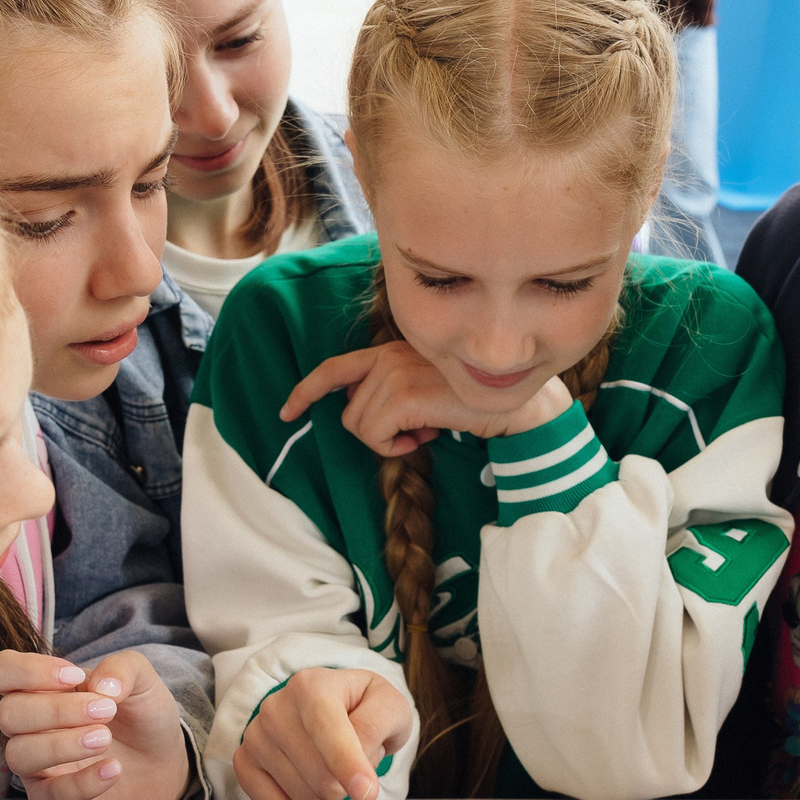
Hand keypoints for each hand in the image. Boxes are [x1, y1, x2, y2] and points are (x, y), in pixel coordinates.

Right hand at [0, 649, 193, 799]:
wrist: (167, 759)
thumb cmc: (141, 714)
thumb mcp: (141, 679)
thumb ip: (122, 668)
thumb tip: (100, 685)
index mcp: (40, 689)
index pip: (1, 671)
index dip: (26, 671)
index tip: (74, 677)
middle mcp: (30, 726)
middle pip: (9, 714)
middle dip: (55, 710)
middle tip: (106, 711)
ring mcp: (39, 765)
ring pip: (19, 755)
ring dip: (60, 745)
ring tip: (104, 739)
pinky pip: (50, 796)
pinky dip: (82, 784)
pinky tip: (113, 770)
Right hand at [233, 666, 413, 799]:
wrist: (330, 706)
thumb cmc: (361, 707)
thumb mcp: (389, 706)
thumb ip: (379, 726)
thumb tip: (359, 772)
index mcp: (311, 686)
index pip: (328, 733)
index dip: (349, 766)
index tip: (367, 793)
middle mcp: (276, 709)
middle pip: (322, 777)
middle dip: (349, 785)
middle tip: (354, 767)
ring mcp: (256, 738)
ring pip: (304, 799)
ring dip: (330, 799)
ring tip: (332, 772)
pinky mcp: (244, 764)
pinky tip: (312, 791)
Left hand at [280, 341, 572, 456]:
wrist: (512, 405)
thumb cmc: (472, 400)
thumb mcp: (427, 387)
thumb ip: (392, 391)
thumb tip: (365, 415)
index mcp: (391, 350)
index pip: (335, 368)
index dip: (306, 391)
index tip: (287, 412)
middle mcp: (388, 355)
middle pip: (349, 411)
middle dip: (376, 431)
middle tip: (417, 428)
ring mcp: (394, 373)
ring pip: (359, 428)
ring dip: (390, 441)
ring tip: (426, 428)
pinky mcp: (402, 396)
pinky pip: (374, 438)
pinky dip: (394, 448)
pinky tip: (426, 436)